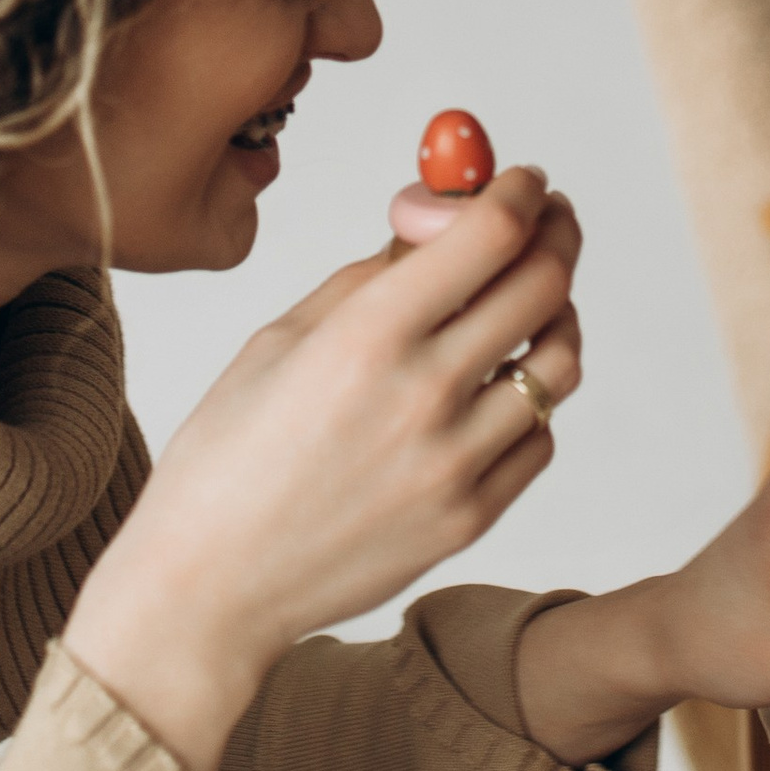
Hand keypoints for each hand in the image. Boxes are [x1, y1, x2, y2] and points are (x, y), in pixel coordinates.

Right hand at [64, 167, 580, 770]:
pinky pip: (539, 438)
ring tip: (531, 301)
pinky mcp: (471, 518)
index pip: (489, 233)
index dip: (518, 192)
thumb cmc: (226, 458)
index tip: (522, 181)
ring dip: (556, 315)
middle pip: (543, 284)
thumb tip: (436, 221)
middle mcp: (422, 394)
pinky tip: (499, 386)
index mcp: (365, 336)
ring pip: (559, 362)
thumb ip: (370, 277)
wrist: (210, 588)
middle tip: (545, 222)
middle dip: (553, 233)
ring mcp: (455, 463)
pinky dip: (531, 401)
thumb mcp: (279, 341)